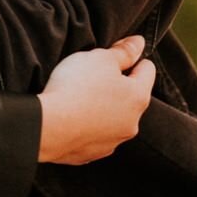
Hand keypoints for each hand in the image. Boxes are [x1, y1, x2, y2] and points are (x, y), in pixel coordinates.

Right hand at [36, 35, 154, 163]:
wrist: (50, 127)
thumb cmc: (77, 88)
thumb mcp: (100, 58)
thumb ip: (123, 51)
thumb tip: (139, 42)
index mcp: (138, 97)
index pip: (147, 70)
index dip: (133, 58)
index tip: (119, 53)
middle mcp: (132, 122)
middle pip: (130, 97)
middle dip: (117, 85)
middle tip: (93, 75)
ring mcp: (113, 141)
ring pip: (113, 118)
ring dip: (102, 108)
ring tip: (79, 98)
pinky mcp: (92, 154)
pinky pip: (94, 135)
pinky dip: (87, 126)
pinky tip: (71, 117)